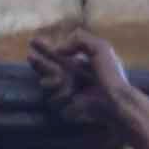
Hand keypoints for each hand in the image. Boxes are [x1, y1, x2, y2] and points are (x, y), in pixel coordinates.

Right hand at [26, 20, 132, 139]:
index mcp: (78, 62)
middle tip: (31, 58)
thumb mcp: (100, 47)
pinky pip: (56, 102)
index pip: (56, 55)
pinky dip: (63, 98)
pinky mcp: (68, 109)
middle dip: (39, 64)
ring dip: (54, 83)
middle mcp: (71, 77)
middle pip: (46, 69)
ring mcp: (68, 94)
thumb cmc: (111, 74)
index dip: (44, 48)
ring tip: (68, 86)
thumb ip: (79, 39)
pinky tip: (76, 98)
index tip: (32, 42)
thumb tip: (58, 49)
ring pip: (48, 86)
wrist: (117, 100)